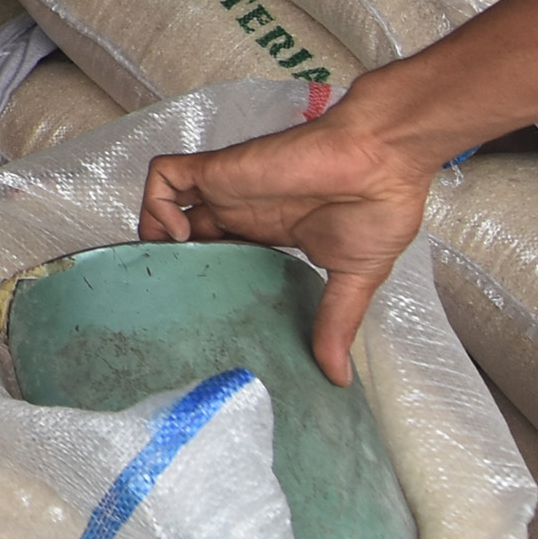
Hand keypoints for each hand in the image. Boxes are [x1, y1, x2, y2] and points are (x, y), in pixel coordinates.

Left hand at [139, 107, 433, 387]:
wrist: (382, 160)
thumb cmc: (378, 208)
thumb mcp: (356, 276)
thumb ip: (337, 322)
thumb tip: (339, 378)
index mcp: (269, 233)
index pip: (220, 256)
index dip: (203, 280)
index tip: (200, 317)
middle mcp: (241, 212)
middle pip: (185, 237)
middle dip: (169, 264)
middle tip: (169, 301)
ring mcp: (227, 190)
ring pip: (165, 208)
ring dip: (154, 235)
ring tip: (165, 270)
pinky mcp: (219, 170)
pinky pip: (165, 177)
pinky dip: (156, 202)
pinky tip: (178, 234)